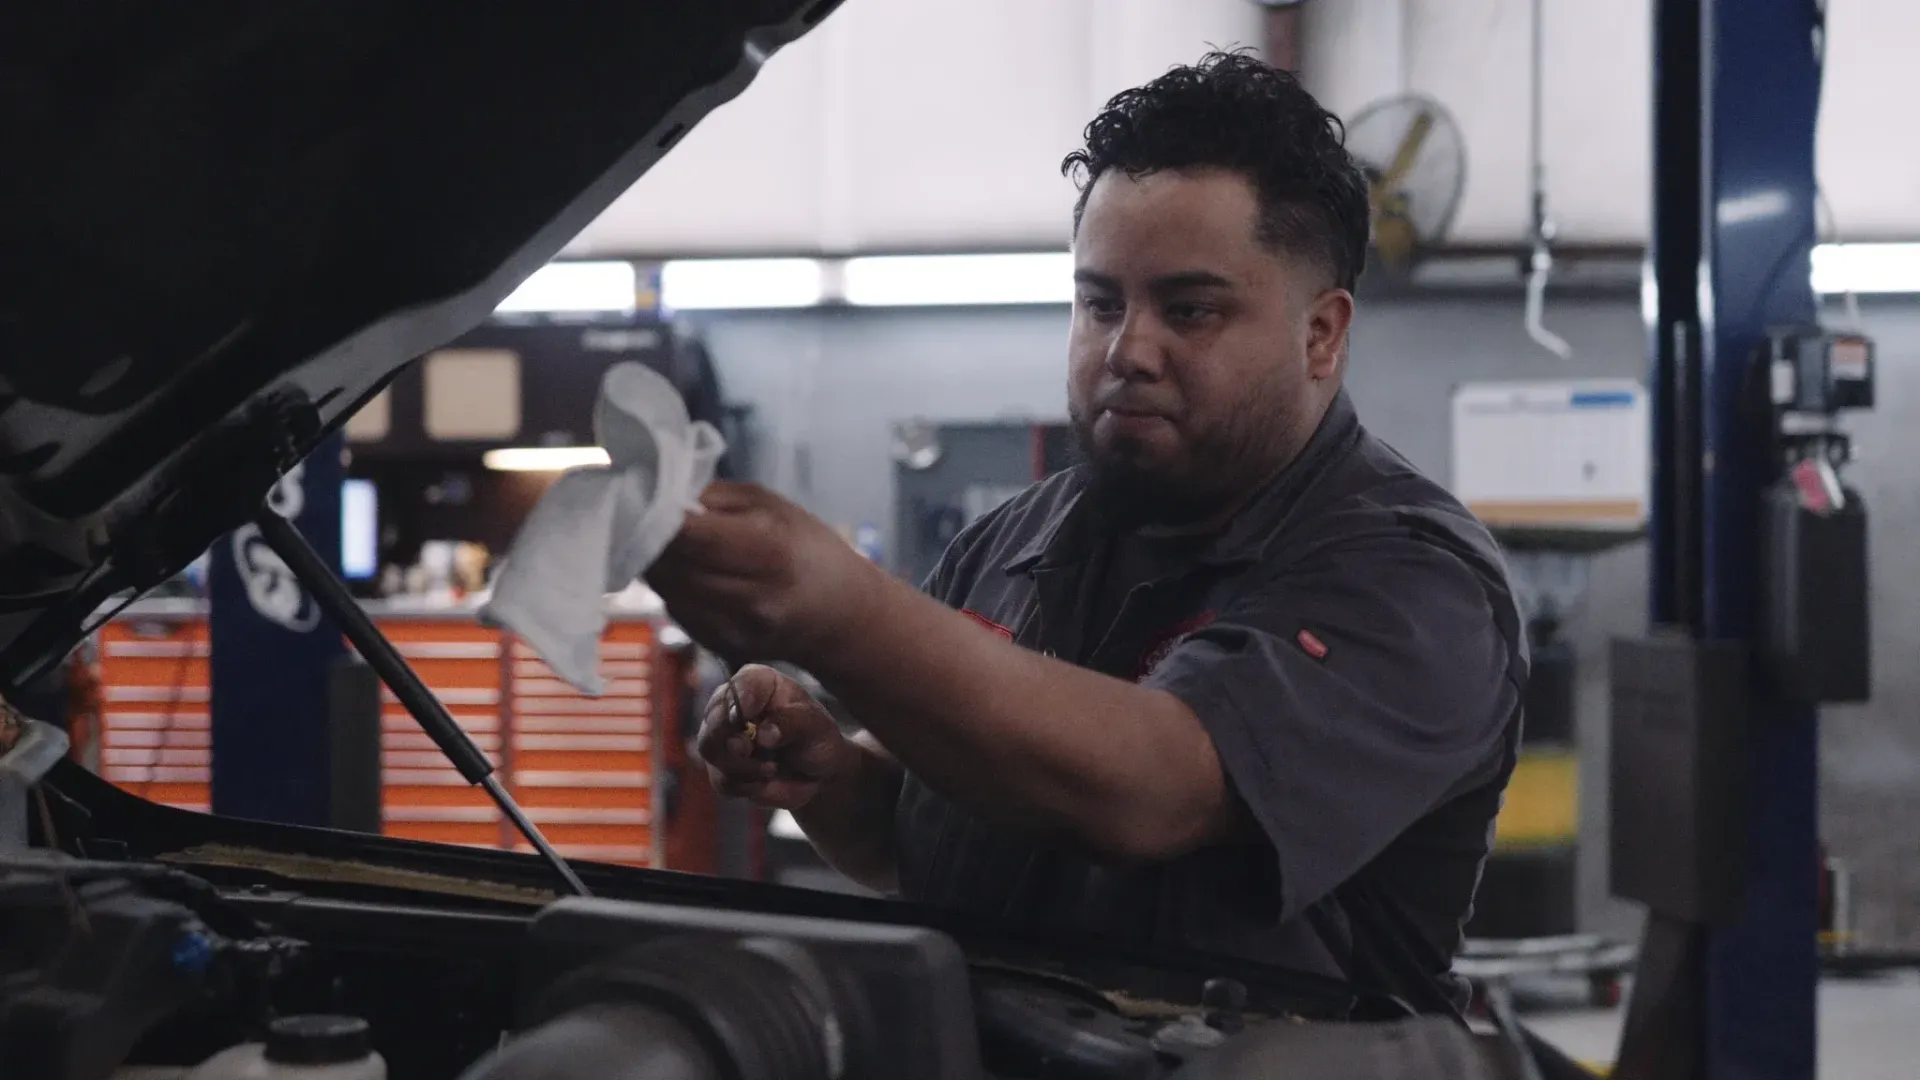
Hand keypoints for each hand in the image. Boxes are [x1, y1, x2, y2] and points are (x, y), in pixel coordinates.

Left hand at [647, 482, 888, 664]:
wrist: (840, 615)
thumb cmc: (807, 548)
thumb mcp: (773, 506)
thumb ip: (715, 499)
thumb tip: (660, 497)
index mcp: (768, 551)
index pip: (692, 536)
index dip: (657, 518)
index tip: (640, 498)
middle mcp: (750, 598)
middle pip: (673, 566)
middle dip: (648, 539)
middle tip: (635, 514)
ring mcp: (735, 629)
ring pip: (667, 591)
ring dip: (656, 565)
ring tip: (658, 540)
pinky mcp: (721, 646)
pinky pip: (677, 610)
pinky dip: (672, 588)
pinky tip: (683, 572)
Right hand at [696, 664, 850, 809]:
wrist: (816, 771)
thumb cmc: (816, 736)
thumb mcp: (814, 725)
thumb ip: (790, 723)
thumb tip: (763, 735)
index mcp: (756, 682)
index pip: (739, 686)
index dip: (739, 702)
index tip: (742, 718)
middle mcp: (731, 705)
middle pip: (713, 721)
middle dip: (733, 742)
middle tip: (749, 750)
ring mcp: (721, 737)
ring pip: (712, 752)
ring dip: (742, 767)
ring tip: (772, 770)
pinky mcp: (721, 768)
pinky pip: (722, 780)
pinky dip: (746, 785)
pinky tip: (766, 780)